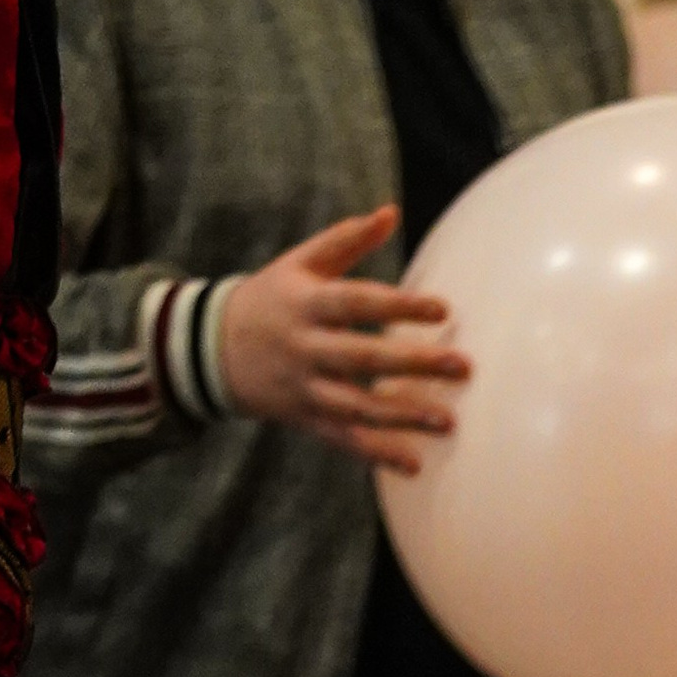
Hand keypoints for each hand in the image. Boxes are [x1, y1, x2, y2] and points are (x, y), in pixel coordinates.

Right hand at [217, 205, 468, 472]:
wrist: (213, 348)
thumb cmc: (272, 298)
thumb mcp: (300, 264)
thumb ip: (346, 240)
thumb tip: (391, 212)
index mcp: (306, 303)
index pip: (357, 302)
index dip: (399, 305)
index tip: (443, 309)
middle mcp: (305, 348)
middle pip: (364, 357)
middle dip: (415, 363)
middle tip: (464, 367)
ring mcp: (305, 388)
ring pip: (357, 407)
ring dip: (403, 416)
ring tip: (449, 422)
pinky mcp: (306, 420)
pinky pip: (345, 442)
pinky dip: (378, 455)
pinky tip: (415, 464)